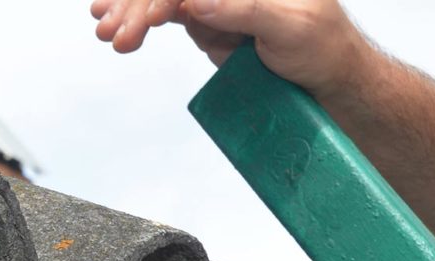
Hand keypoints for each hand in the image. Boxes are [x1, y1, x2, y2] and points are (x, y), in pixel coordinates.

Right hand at [88, 0, 372, 95]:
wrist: (326, 78)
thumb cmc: (323, 45)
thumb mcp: (291, 26)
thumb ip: (245, 9)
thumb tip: (196, 0)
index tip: (149, 14)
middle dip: (137, 4)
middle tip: (112, 30)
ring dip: (129, 13)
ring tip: (109, 35)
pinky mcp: (207, 20)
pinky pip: (166, 14)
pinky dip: (139, 23)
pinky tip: (120, 34)